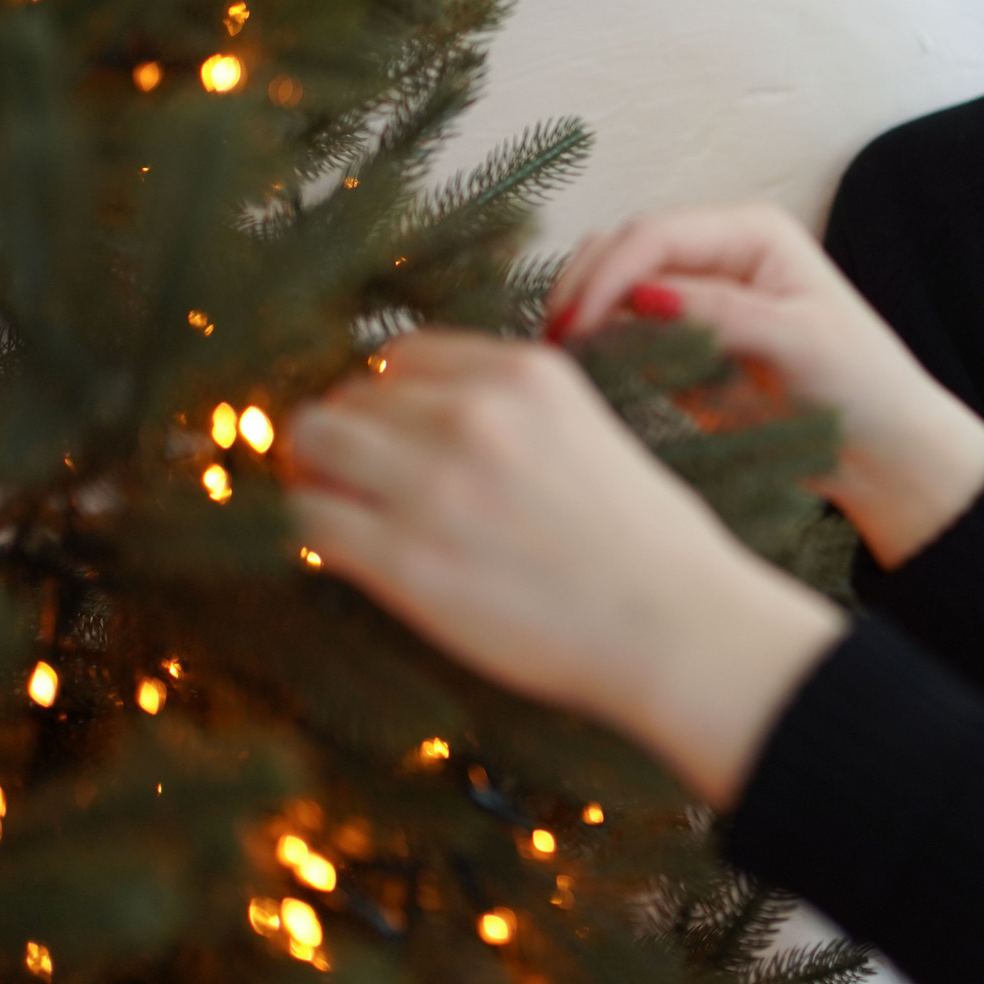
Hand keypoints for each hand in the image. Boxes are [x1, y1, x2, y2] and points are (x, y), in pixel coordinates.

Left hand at [283, 330, 847, 808]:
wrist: (676, 628)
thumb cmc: (650, 547)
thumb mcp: (590, 432)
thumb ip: (513, 410)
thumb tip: (430, 423)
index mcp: (524, 373)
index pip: (400, 355)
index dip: (385, 397)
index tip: (390, 435)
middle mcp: (472, 412)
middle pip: (348, 394)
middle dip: (346, 436)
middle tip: (358, 482)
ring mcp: (433, 483)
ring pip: (310, 443)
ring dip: (316, 476)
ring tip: (344, 512)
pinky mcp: (404, 559)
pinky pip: (307, 521)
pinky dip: (313, 535)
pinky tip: (345, 557)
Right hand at [545, 201, 983, 568]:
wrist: (881, 450)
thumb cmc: (862, 386)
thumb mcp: (799, 344)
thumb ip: (722, 316)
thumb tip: (643, 296)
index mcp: (750, 233)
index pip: (656, 234)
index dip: (609, 274)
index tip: (575, 324)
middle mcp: (715, 254)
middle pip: (622, 250)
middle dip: (582, 289)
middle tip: (551, 346)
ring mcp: (694, 298)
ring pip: (612, 287)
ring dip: (581, 315)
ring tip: (558, 361)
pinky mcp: (681, 343)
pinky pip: (622, 333)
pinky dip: (597, 348)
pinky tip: (580, 376)